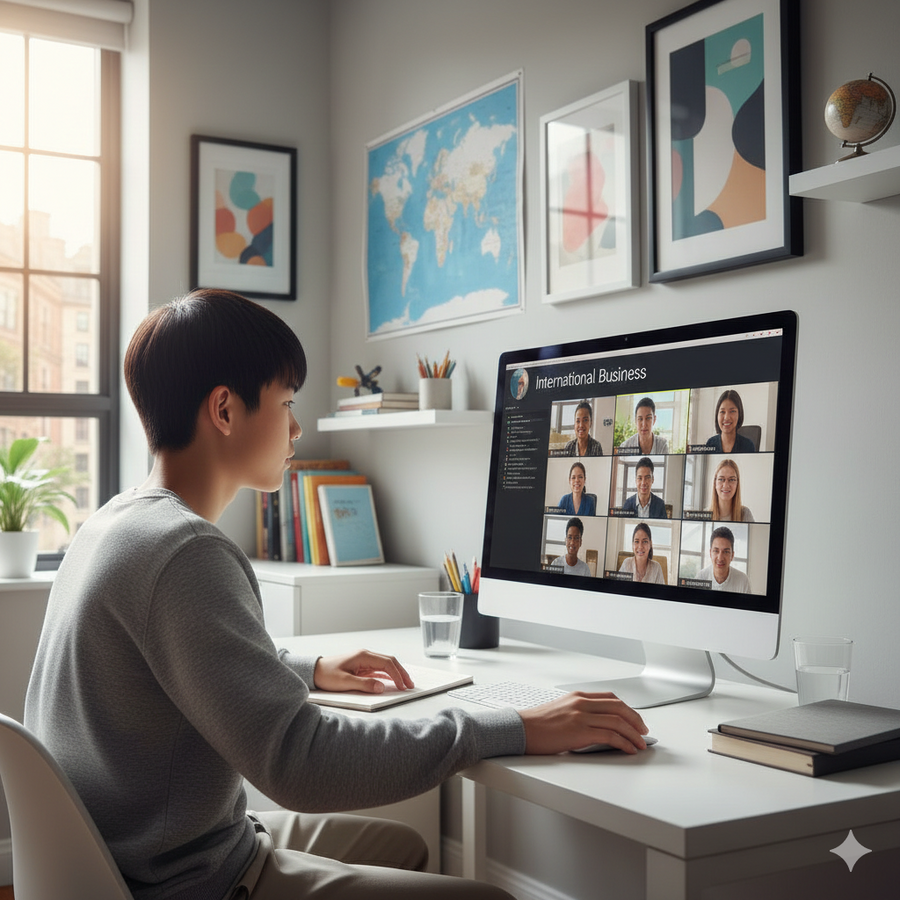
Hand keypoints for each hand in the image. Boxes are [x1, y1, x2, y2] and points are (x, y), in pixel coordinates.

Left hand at [313, 650, 414, 693]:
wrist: (314, 671)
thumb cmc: (326, 675)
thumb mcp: (344, 682)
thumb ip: (364, 685)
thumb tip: (381, 687)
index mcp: (363, 656)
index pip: (387, 664)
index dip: (397, 675)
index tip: (403, 686)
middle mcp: (365, 655)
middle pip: (389, 662)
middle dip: (401, 673)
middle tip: (410, 685)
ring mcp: (364, 660)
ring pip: (386, 665)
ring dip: (396, 673)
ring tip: (405, 684)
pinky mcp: (361, 666)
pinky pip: (379, 669)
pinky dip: (388, 675)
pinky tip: (392, 682)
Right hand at [518, 692, 648, 754]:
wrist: (521, 729)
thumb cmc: (537, 724)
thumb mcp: (560, 711)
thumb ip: (578, 713)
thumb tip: (596, 725)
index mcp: (577, 696)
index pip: (610, 698)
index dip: (627, 709)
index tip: (634, 719)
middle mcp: (581, 703)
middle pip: (619, 707)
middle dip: (636, 720)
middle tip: (643, 731)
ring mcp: (581, 716)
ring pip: (618, 721)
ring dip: (634, 734)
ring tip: (640, 743)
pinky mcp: (580, 731)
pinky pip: (610, 735)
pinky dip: (624, 743)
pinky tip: (628, 749)